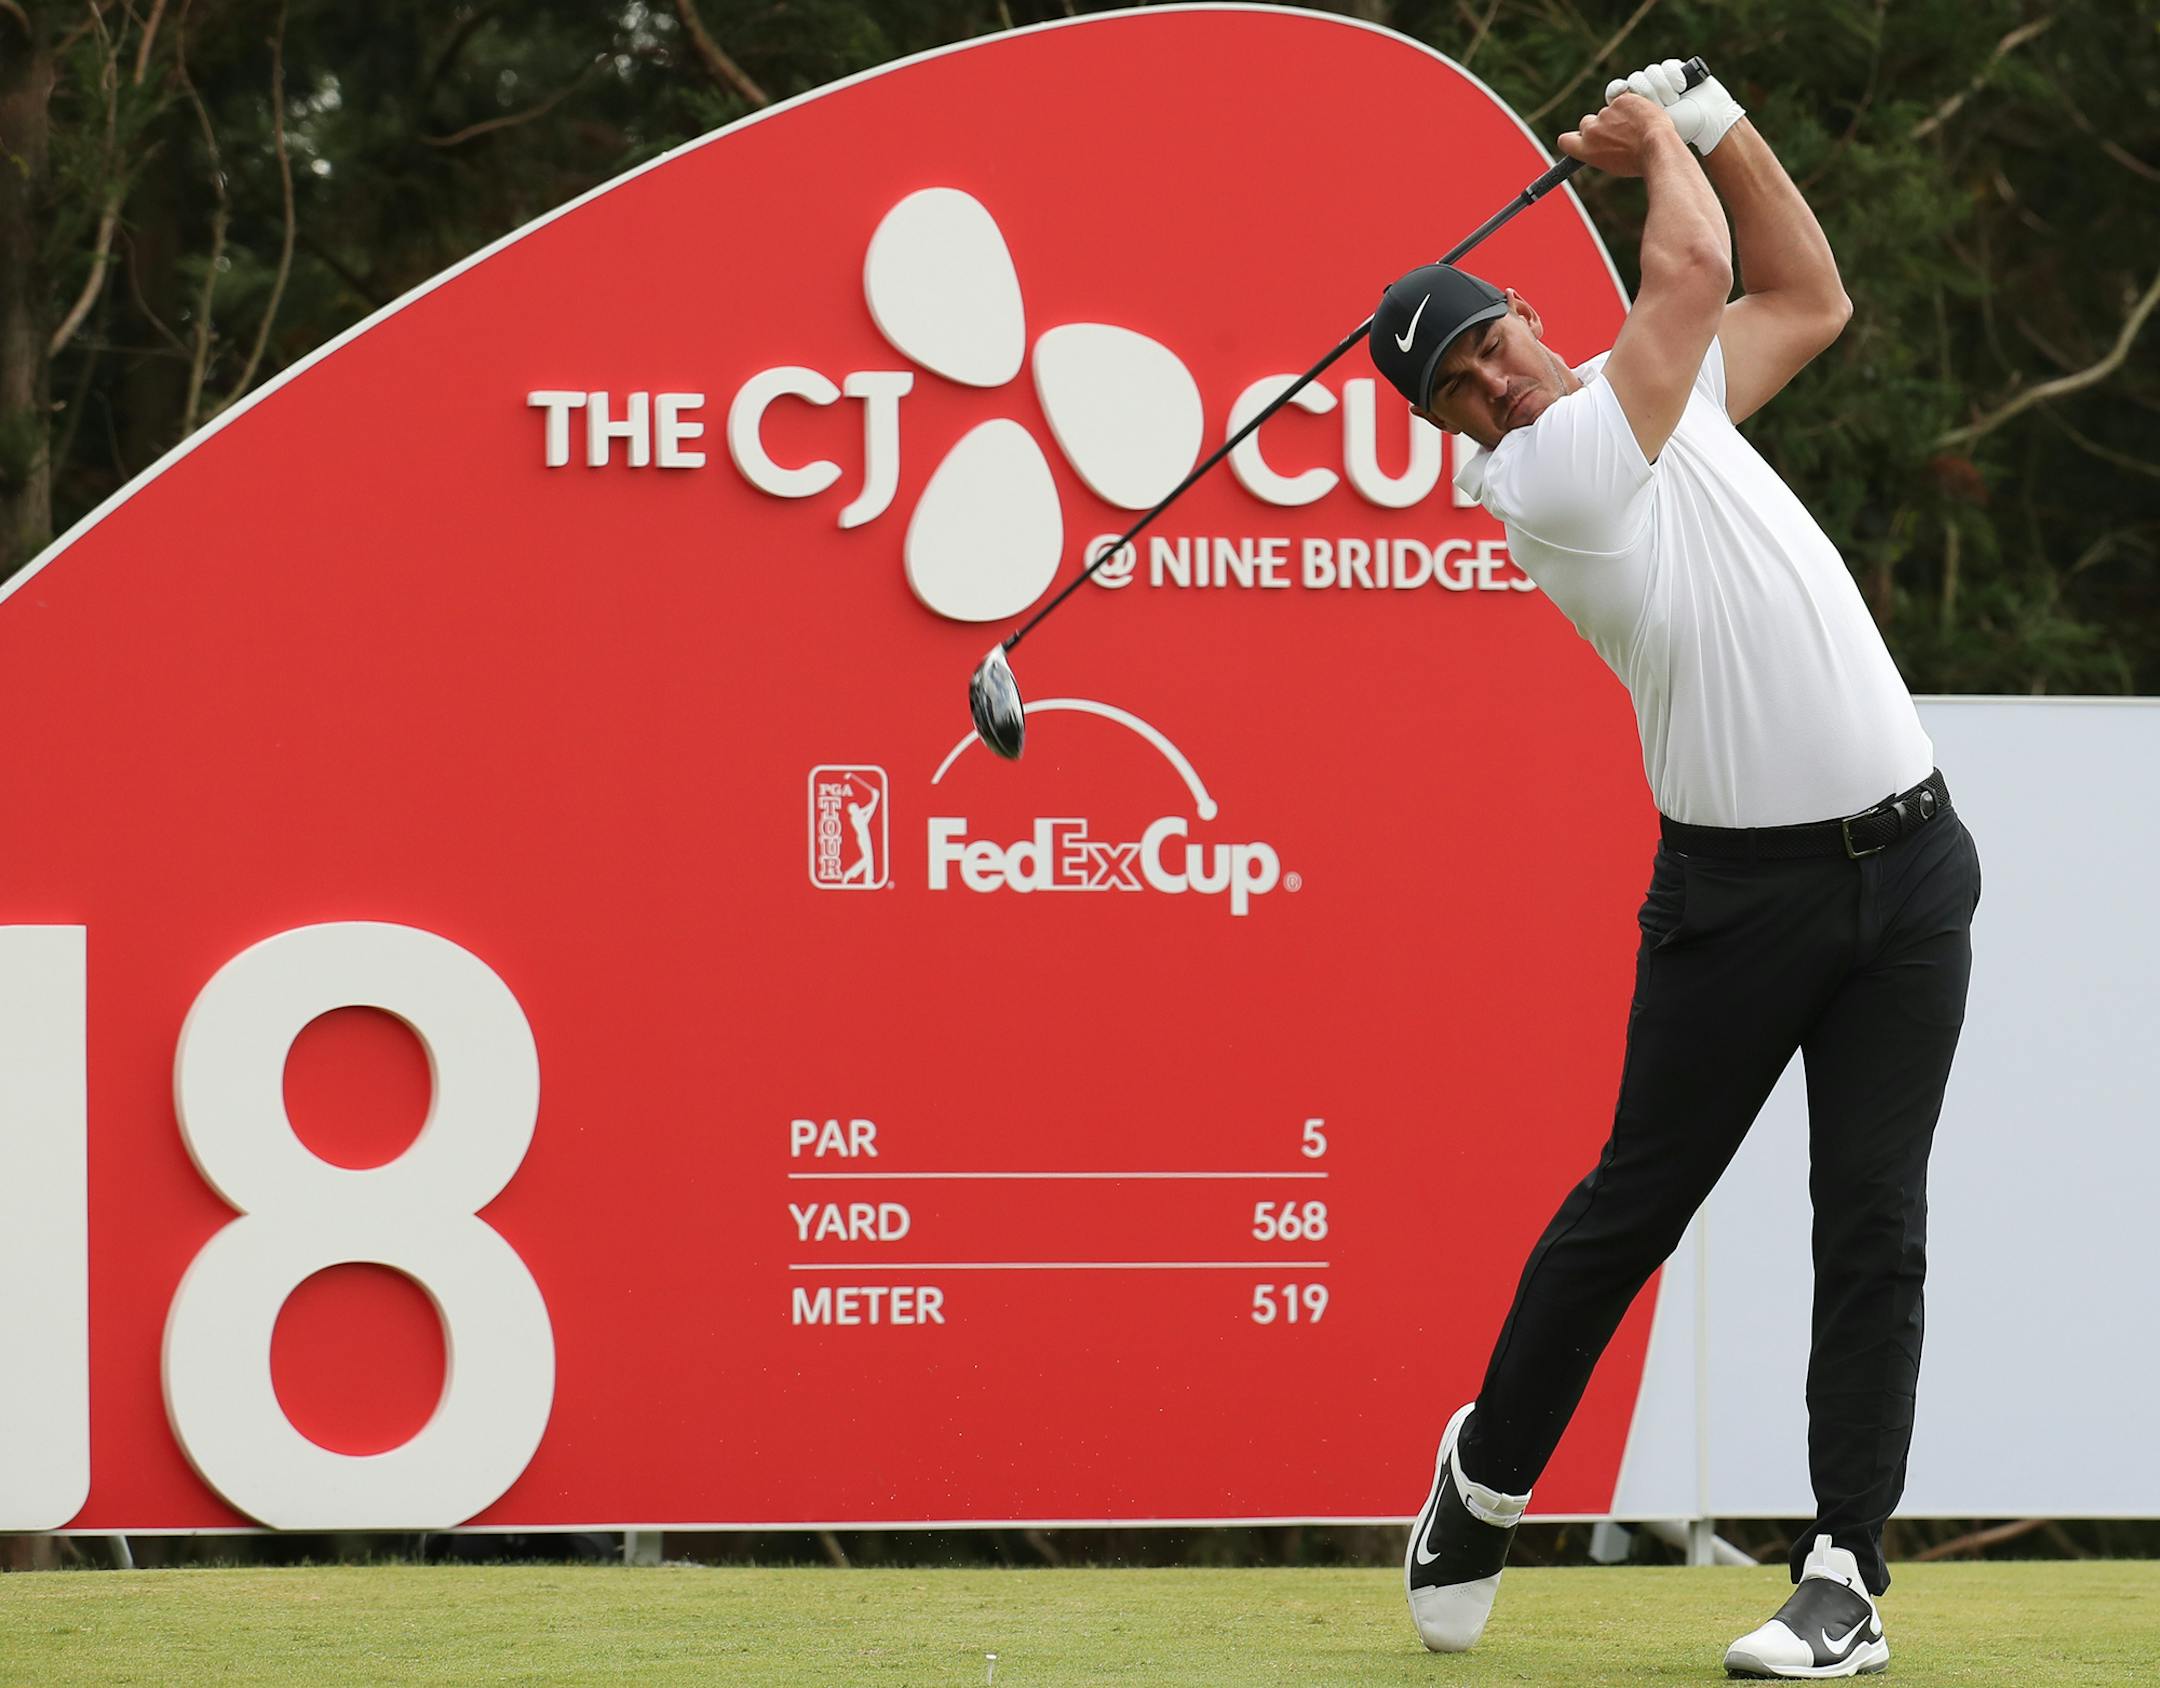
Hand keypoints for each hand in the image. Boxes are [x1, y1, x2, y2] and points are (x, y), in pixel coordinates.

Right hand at [1558, 92, 1682, 177]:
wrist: (1657, 147)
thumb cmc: (1639, 161)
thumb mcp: (1613, 165)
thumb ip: (1600, 152)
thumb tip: (1602, 145)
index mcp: (1585, 149)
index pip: (1565, 140)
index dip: (1574, 137)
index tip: (1582, 138)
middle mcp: (1591, 130)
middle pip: (1587, 122)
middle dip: (1600, 125)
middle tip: (1618, 133)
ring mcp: (1605, 113)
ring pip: (1609, 111)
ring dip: (1620, 116)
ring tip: (1638, 129)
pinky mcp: (1621, 99)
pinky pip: (1624, 100)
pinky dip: (1633, 106)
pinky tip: (1643, 117)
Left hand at [1604, 57, 1745, 155]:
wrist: (1707, 124)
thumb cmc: (1673, 137)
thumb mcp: (1641, 139)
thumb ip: (1615, 134)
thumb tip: (1592, 128)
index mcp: (1632, 108)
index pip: (1616, 91)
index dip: (1617, 90)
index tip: (1621, 94)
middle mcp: (1645, 92)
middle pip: (1632, 81)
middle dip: (1646, 95)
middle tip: (1657, 111)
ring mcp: (1660, 80)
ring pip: (1649, 73)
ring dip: (1661, 89)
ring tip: (1674, 103)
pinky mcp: (1677, 69)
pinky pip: (1666, 66)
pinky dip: (1674, 77)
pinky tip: (1682, 88)